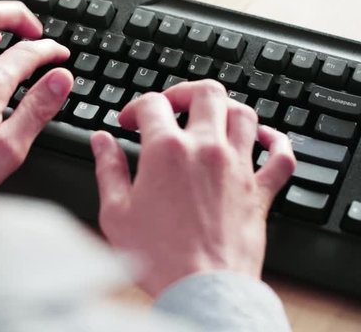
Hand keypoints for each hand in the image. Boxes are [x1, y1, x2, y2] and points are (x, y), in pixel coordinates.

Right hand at [90, 80, 295, 296]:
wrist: (201, 289)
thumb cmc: (159, 256)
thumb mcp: (116, 212)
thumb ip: (108, 169)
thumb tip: (101, 141)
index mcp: (167, 151)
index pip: (152, 104)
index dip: (134, 107)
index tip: (127, 121)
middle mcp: (207, 149)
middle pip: (206, 94)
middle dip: (184, 92)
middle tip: (171, 104)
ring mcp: (238, 168)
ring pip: (244, 114)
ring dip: (226, 108)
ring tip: (210, 116)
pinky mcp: (259, 191)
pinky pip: (280, 156)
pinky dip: (276, 141)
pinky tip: (264, 138)